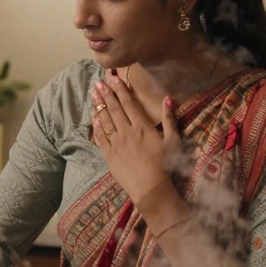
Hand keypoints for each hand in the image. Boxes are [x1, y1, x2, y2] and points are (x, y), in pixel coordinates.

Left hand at [91, 74, 180, 207]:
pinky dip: (96, 126)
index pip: (129, 103)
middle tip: (98, 82)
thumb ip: (170, 119)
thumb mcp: (173, 140)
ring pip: (105, 120)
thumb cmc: (165, 165)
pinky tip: (93, 117)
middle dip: (106, 94)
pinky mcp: (109, 155)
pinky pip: (100, 137)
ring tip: (92, 94)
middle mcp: (127, 131)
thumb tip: (168, 98)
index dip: (121, 90)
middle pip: (114, 109)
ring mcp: (116, 143)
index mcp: (142, 127)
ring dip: (98, 106)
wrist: (150, 188)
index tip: (113, 78)